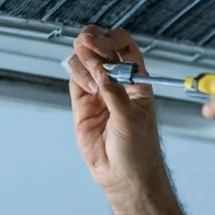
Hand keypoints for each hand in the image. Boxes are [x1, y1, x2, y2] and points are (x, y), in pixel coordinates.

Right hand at [66, 26, 167, 197]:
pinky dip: (77, 76)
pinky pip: (75, 78)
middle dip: (93, 40)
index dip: (113, 39)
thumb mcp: (132, 119)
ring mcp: (98, 90)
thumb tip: (102, 69)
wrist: (123, 176)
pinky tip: (87, 89)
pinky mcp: (82, 103)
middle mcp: (117, 81)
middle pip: (101, 47)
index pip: (125, 46)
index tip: (103, 43)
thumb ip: (115, 93)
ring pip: (84, 60)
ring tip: (91, 77)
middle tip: (87, 44)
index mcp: (137, 80)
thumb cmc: (138, 149)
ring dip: (84, 60)